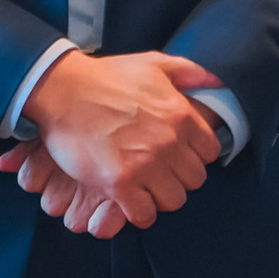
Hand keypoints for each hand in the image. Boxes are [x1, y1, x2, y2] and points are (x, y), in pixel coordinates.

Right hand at [0, 51, 219, 235]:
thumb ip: (188, 71)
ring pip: (173, 200)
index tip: (176, 156)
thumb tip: (216, 81)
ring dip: (158, 196)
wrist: (63, 89)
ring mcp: (145, 164)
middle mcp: (169, 142)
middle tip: (157, 172)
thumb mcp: (152, 63)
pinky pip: (143, 214)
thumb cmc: (105, 76)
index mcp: (181, 116)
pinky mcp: (119, 182)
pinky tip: (127, 201)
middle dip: (177, 178)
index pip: (209, 153)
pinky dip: (137, 212)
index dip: (193, 156)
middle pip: (193, 180)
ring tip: (143, 187)